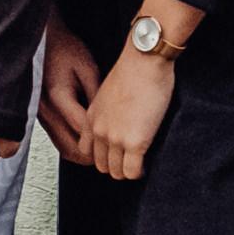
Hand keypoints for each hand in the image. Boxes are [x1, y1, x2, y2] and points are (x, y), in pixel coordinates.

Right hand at [37, 25, 105, 163]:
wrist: (45, 41)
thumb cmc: (65, 49)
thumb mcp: (87, 69)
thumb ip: (96, 96)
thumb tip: (110, 120)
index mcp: (58, 97)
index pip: (82, 129)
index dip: (102, 141)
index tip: (118, 146)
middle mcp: (46, 110)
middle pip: (70, 147)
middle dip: (92, 156)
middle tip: (112, 157)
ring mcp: (41, 115)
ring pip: (62, 148)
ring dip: (81, 155)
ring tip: (101, 154)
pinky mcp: (41, 117)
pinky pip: (57, 140)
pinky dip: (72, 146)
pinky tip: (86, 144)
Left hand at [83, 40, 178, 179]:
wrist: (144, 61)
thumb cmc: (134, 70)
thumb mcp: (108, 92)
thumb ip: (107, 111)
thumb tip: (119, 122)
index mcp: (92, 118)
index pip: (86, 151)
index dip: (102, 155)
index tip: (116, 153)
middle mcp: (100, 131)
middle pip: (101, 165)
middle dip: (116, 166)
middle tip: (131, 160)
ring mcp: (116, 138)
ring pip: (116, 173)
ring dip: (128, 171)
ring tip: (140, 163)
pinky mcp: (135, 142)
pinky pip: (132, 172)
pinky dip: (139, 172)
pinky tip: (147, 162)